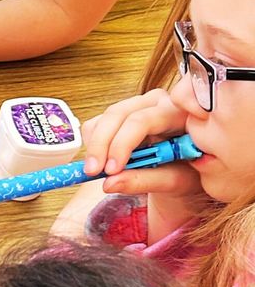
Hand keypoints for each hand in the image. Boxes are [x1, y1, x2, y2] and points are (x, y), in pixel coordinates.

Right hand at [81, 89, 203, 226]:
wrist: (190, 170)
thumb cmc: (192, 173)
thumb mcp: (176, 181)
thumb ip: (145, 181)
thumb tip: (109, 184)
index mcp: (177, 112)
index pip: (142, 120)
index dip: (123, 144)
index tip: (112, 171)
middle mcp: (155, 102)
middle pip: (116, 115)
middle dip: (101, 145)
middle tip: (93, 171)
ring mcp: (135, 105)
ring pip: (103, 119)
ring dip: (95, 147)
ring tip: (96, 171)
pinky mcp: (119, 114)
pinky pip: (97, 125)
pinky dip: (93, 145)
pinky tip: (103, 163)